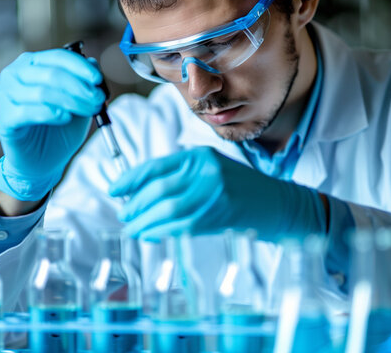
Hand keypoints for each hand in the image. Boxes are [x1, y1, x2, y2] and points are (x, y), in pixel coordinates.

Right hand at [0, 49, 104, 200]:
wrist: (41, 162)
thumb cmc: (58, 128)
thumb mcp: (77, 103)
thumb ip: (83, 83)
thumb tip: (94, 64)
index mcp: (31, 64)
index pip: (58, 57)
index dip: (80, 67)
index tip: (98, 80)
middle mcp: (14, 74)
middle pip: (52, 74)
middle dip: (80, 87)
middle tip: (98, 100)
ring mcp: (4, 95)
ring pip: (42, 92)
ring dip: (71, 101)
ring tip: (89, 111)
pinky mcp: (3, 117)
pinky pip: (28, 112)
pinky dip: (50, 114)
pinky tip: (64, 118)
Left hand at [109, 146, 326, 240]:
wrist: (276, 204)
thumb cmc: (239, 187)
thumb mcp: (210, 169)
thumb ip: (179, 175)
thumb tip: (138, 191)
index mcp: (199, 157)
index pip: (156, 166)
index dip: (130, 179)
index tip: (114, 190)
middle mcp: (206, 172)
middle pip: (159, 190)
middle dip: (136, 205)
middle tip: (124, 215)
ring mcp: (213, 195)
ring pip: (168, 210)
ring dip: (145, 222)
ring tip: (133, 228)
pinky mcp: (219, 216)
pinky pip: (181, 226)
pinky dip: (162, 232)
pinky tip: (151, 234)